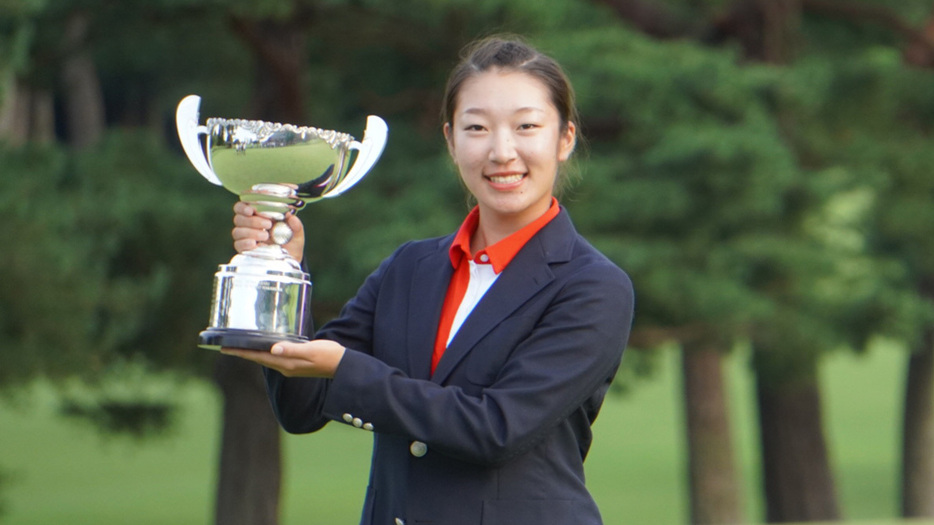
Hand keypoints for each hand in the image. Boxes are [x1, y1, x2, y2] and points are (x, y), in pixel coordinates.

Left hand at [220, 339, 345, 377]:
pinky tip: (264, 348)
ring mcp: (290, 367)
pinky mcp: (296, 364)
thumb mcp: (311, 351)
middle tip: (226, 347)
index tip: (225, 349)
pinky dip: (264, 353)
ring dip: (252, 353)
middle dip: (242, 353)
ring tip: (240, 347)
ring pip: (265, 359)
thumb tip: (273, 349)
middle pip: (258, 359)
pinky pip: (274, 358)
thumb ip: (293, 349)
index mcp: (286, 364)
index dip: (241, 353)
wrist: (343, 366)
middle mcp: (285, 367)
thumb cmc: (329, 356)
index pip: (258, 357)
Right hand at [232, 201, 305, 262]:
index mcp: (258, 215)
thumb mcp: (296, 234)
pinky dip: (245, 243)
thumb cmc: (291, 242)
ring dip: (251, 232)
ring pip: (237, 231)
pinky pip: (238, 244)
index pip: (242, 207)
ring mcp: (245, 238)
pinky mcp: (244, 250)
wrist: (290, 260)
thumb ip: (296, 225)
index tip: (252, 210)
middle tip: (268, 224)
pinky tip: (255, 244)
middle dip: (252, 221)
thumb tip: (291, 216)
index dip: (243, 207)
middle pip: (238, 218)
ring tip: (265, 236)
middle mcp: (248, 225)